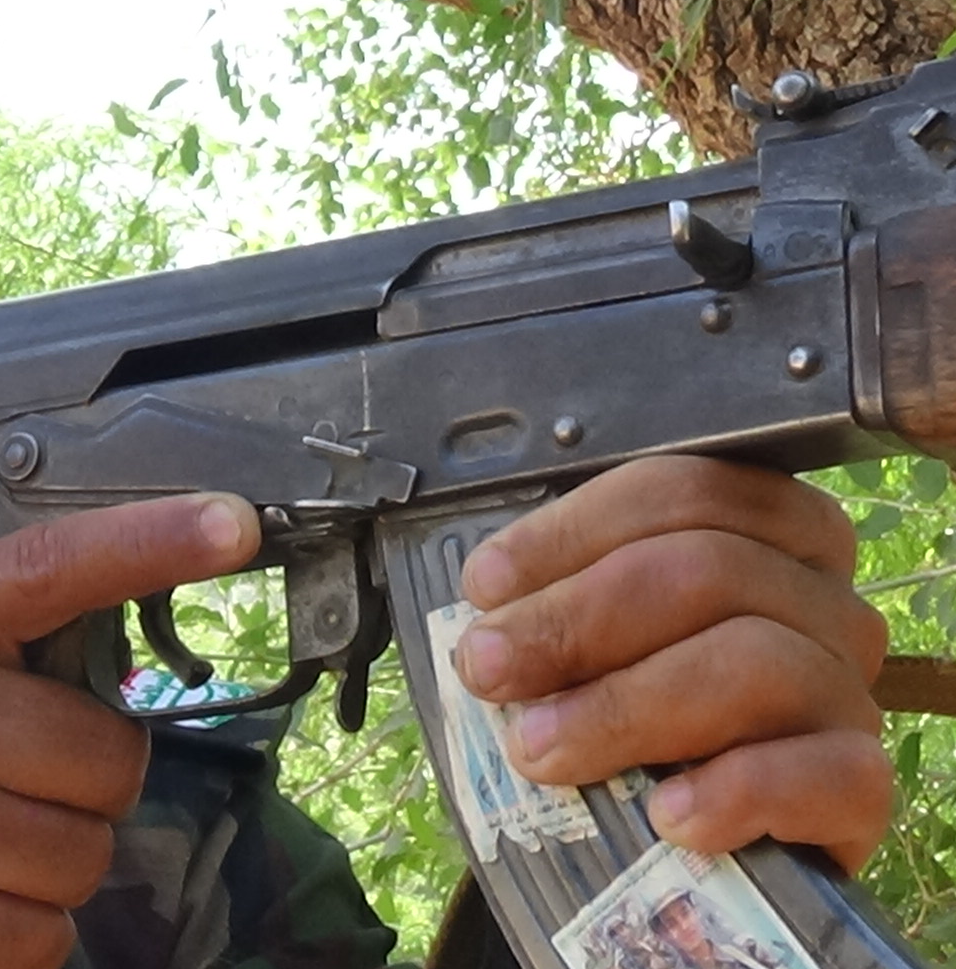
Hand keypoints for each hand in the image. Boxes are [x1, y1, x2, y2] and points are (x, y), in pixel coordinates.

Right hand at [0, 493, 259, 968]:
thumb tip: (70, 662)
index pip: (51, 566)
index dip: (151, 539)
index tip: (228, 523)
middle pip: (107, 760)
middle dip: (76, 787)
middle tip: (7, 789)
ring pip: (81, 858)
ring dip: (42, 869)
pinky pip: (39, 940)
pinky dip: (12, 938)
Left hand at [452, 456, 891, 870]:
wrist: (683, 853)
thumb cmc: (624, 723)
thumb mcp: (581, 651)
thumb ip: (548, 613)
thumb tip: (485, 622)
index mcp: (763, 535)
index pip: (682, 493)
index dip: (572, 532)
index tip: (484, 587)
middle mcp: (821, 602)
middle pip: (711, 569)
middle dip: (576, 619)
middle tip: (490, 671)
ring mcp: (849, 693)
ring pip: (756, 663)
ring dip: (626, 707)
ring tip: (540, 751)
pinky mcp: (862, 789)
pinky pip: (830, 774)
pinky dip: (739, 792)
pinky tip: (667, 816)